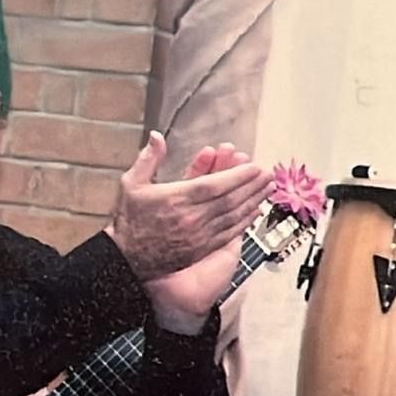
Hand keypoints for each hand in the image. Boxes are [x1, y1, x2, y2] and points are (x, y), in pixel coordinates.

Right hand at [105, 133, 271, 322]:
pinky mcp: (201, 249)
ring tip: (268, 189)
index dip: (236, 176)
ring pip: (232, 216)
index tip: (253, 167)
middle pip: (229, 200)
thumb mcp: (131, 184)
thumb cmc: (130, 220)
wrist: (127, 260)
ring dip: (253, 201)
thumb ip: (148, 159)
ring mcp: (198, 235)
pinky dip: (244, 222)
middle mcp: (190, 218)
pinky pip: (228, 233)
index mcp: (175, 199)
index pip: (213, 185)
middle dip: (251, 186)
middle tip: (268, 174)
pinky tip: (255, 211)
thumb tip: (157, 136)